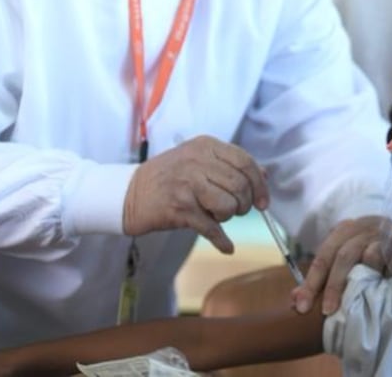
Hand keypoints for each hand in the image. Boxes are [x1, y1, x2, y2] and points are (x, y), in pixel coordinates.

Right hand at [123, 135, 268, 253]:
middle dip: (244, 204)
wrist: (127, 193)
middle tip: (237, 210)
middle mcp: (197, 161)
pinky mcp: (179, 208)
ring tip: (218, 216)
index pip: (245, 162)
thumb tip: (264, 175)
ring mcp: (187, 184)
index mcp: (206, 146)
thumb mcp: (198, 159)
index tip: (263, 202)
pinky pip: (211, 228)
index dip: (259, 184)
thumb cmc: (168, 177)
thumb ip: (230, 164)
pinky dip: (222, 241)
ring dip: (229, 217)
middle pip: (240, 185)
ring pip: (228, 205)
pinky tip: (226, 246)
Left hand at [292, 215, 391, 314]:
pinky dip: (390, 272)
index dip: (311, 283)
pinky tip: (386, 284)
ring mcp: (385, 234)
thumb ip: (321, 278)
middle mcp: (363, 228)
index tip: (302, 307)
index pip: (323, 256)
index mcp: (344, 230)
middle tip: (328, 311)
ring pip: (371, 254)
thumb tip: (294, 300)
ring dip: (363, 277)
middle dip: (334, 285)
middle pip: (344, 255)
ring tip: (356, 301)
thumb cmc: (370, 247)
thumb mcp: (343, 257)